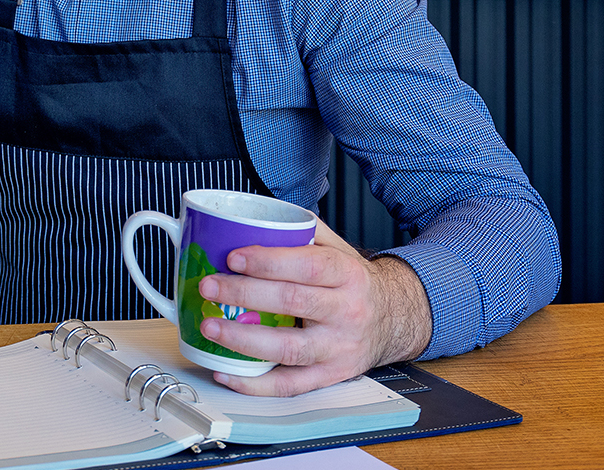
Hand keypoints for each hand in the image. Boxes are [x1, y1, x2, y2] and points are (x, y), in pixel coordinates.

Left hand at [196, 221, 431, 396]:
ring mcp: (338, 348)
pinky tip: (226, 371)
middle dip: (244, 294)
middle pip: (292, 302)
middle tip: (209, 285)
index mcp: (347, 275)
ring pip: (288, 348)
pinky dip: (255, 383)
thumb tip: (256, 219)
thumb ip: (304, 233)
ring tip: (210, 327)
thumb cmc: (355, 284)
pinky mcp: (329, 376)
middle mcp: (346, 312)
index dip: (269, 262)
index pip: (308, 266)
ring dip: (243, 340)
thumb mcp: (340, 251)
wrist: (394, 319)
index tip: (233, 257)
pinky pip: (289, 385)